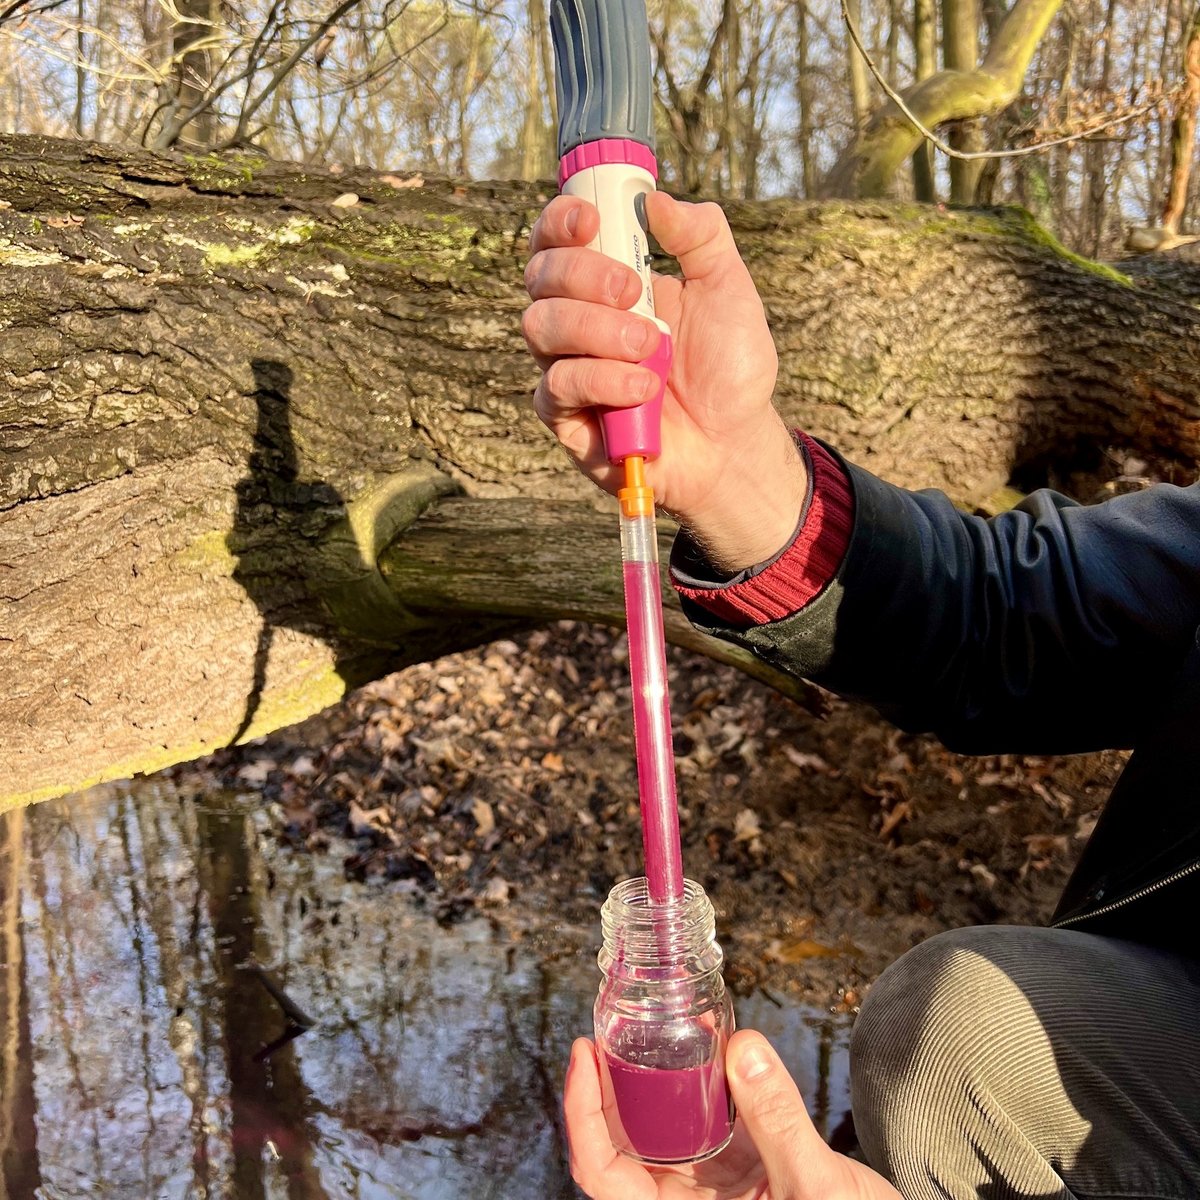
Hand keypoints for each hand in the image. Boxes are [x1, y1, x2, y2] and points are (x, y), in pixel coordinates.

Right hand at [523, 192, 806, 571]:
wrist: (734, 441)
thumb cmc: (729, 367)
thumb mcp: (729, 289)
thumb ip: (701, 237)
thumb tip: (655, 199)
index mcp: (607, 282)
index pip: (557, 240)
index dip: (560, 221)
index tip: (592, 218)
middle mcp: (578, 321)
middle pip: (539, 276)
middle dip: (584, 275)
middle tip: (636, 292)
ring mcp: (568, 367)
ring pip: (540, 327)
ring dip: (597, 330)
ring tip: (652, 348)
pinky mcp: (567, 417)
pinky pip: (557, 385)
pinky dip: (602, 380)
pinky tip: (643, 390)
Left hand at [564, 1031, 902, 1199]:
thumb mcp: (814, 1186)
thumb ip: (777, 1119)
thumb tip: (743, 1047)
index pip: (602, 1173)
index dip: (582, 1114)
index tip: (582, 1055)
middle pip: (619, 1152)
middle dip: (606, 1092)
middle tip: (605, 1033)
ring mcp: (708, 1198)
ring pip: (655, 1142)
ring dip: (648, 1091)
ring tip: (644, 1035)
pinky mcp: (735, 1183)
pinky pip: (698, 1135)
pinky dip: (694, 1095)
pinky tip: (702, 1057)